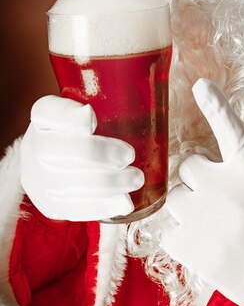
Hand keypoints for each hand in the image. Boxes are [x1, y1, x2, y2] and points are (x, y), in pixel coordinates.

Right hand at [20, 96, 143, 220]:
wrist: (62, 161)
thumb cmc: (92, 127)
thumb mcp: (96, 106)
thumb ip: (114, 99)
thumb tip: (146, 96)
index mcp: (44, 116)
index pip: (46, 111)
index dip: (66, 116)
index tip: (91, 117)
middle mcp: (35, 145)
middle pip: (56, 151)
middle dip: (95, 154)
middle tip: (129, 155)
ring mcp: (39, 178)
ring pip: (65, 184)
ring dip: (106, 184)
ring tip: (135, 179)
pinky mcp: (51, 204)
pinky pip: (73, 208)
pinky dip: (101, 206)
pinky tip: (124, 203)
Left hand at [161, 79, 243, 305]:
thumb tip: (213, 167)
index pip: (230, 129)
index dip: (216, 106)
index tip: (202, 85)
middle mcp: (223, 187)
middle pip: (187, 168)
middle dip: (198, 181)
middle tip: (219, 203)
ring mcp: (203, 216)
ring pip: (174, 200)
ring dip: (188, 209)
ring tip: (213, 228)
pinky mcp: (188, 245)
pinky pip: (167, 232)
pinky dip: (181, 237)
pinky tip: (204, 246)